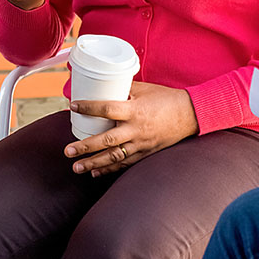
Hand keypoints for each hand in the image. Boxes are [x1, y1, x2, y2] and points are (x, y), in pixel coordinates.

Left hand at [63, 81, 199, 175]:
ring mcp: (141, 143)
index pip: (107, 109)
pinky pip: (125, 163)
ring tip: (76, 167)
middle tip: (67, 151)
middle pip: (107, 140)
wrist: (190, 114)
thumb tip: (100, 85)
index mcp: (134, 110)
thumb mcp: (143, 89)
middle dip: (85, 147)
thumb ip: (122, 89)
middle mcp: (136, 129)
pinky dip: (110, 169)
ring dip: (94, 163)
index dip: (89, 107)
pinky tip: (95, 172)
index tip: (73, 106)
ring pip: (114, 156)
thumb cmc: (165, 98)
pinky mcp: (146, 153)